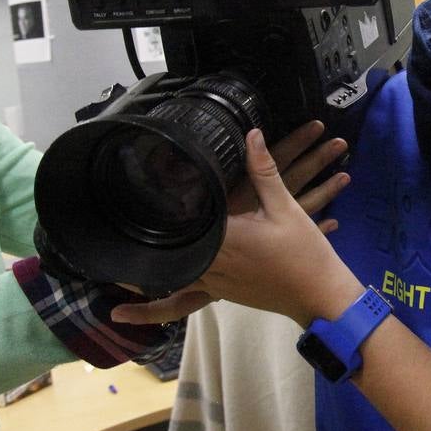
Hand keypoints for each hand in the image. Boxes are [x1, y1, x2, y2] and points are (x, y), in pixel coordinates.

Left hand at [111, 123, 351, 324]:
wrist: (320, 295)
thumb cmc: (305, 252)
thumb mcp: (286, 207)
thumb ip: (265, 171)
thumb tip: (252, 135)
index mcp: (226, 239)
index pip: (181, 226)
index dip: (156, 216)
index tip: (130, 207)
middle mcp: (214, 265)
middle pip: (167, 259)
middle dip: (139, 256)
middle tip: (109, 248)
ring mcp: (218, 284)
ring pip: (173, 282)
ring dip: (149, 280)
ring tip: (118, 283)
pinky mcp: (225, 294)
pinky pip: (189, 295)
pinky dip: (169, 295)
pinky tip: (161, 287)